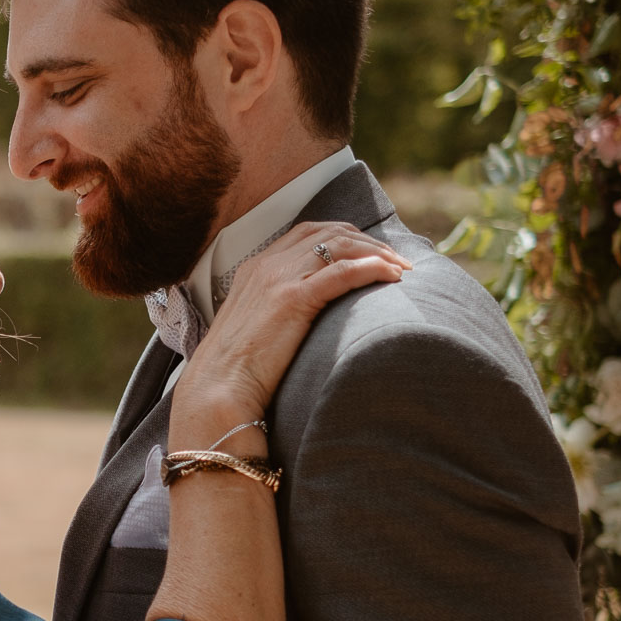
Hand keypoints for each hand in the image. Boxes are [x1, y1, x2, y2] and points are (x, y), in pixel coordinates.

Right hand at [177, 222, 409, 429]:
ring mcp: (278, 279)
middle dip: (367, 241)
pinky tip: (392, 276)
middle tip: (396, 259)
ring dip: (376, 252)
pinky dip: (373, 268)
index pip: (307, 233)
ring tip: (401, 268)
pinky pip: (343, 271)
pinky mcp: (292, 299)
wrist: (218, 388)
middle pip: (328, 232)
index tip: (370, 252)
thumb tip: (302, 318)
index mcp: (255, 267)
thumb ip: (274, 309)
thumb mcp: (253, 326)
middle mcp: (267, 265)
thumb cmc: (236, 369)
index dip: (345, 236)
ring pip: (339, 245)